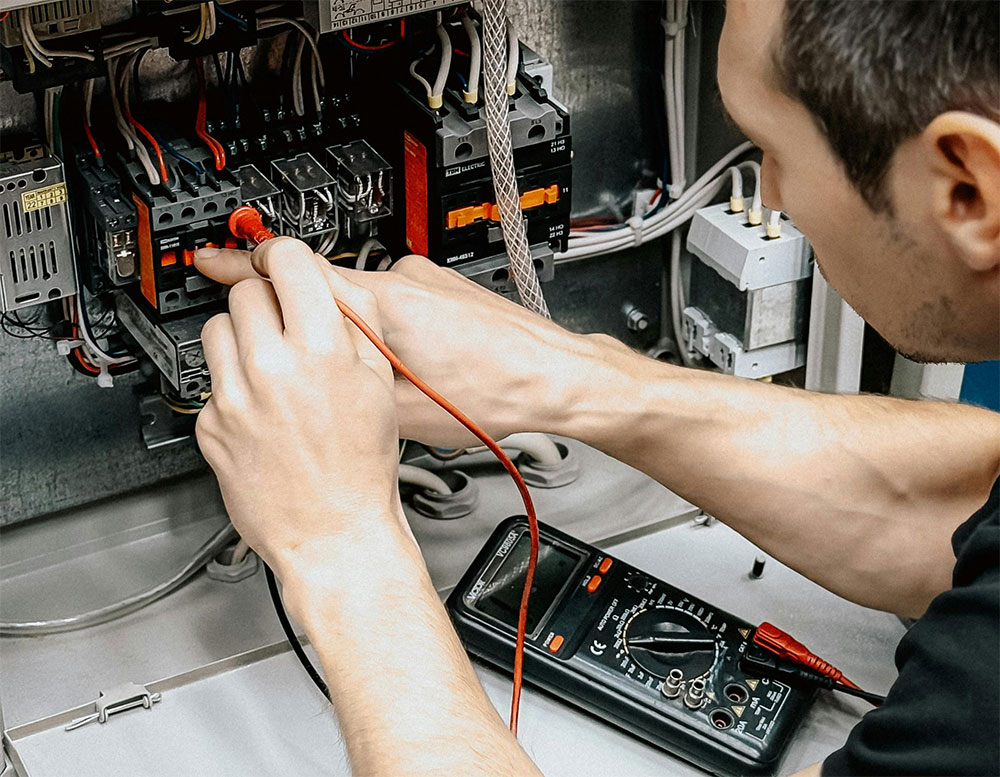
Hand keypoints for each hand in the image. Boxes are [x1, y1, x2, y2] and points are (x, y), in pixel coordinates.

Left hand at [195, 237, 406, 577]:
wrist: (335, 532)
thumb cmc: (361, 468)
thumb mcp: (380, 383)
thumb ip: (355, 323)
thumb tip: (326, 286)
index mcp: (321, 350)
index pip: (286, 262)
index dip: (285, 257)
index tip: (282, 262)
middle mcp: (271, 368)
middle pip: (247, 292)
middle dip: (267, 302)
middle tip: (286, 327)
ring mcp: (234, 397)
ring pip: (219, 328)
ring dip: (243, 337)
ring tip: (270, 366)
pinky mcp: (209, 425)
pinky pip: (212, 380)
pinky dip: (234, 385)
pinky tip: (263, 410)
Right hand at [196, 250, 607, 447]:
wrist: (557, 380)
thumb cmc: (497, 396)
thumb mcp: (404, 413)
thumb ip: (350, 385)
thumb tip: (314, 381)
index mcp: (384, 306)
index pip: (295, 270)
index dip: (245, 266)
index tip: (212, 261)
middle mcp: (402, 280)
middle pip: (324, 283)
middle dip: (299, 312)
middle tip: (285, 344)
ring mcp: (425, 279)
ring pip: (361, 297)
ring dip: (349, 329)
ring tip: (373, 374)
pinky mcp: (443, 288)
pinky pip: (393, 300)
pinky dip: (384, 326)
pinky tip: (406, 364)